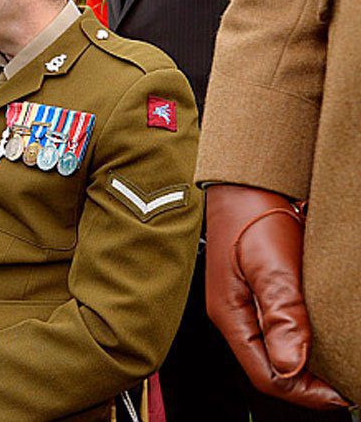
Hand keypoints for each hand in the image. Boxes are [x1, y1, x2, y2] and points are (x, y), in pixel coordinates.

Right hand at [205, 185, 348, 408]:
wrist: (247, 184)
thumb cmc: (250, 217)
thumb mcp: (270, 265)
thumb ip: (281, 314)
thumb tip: (290, 364)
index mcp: (230, 315)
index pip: (265, 374)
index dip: (304, 392)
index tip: (341, 392)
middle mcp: (237, 316)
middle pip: (271, 368)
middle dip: (309, 383)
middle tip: (347, 382)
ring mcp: (249, 305)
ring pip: (278, 352)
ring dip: (309, 363)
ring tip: (340, 364)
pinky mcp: (262, 293)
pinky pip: (283, 331)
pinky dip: (306, 341)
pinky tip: (325, 337)